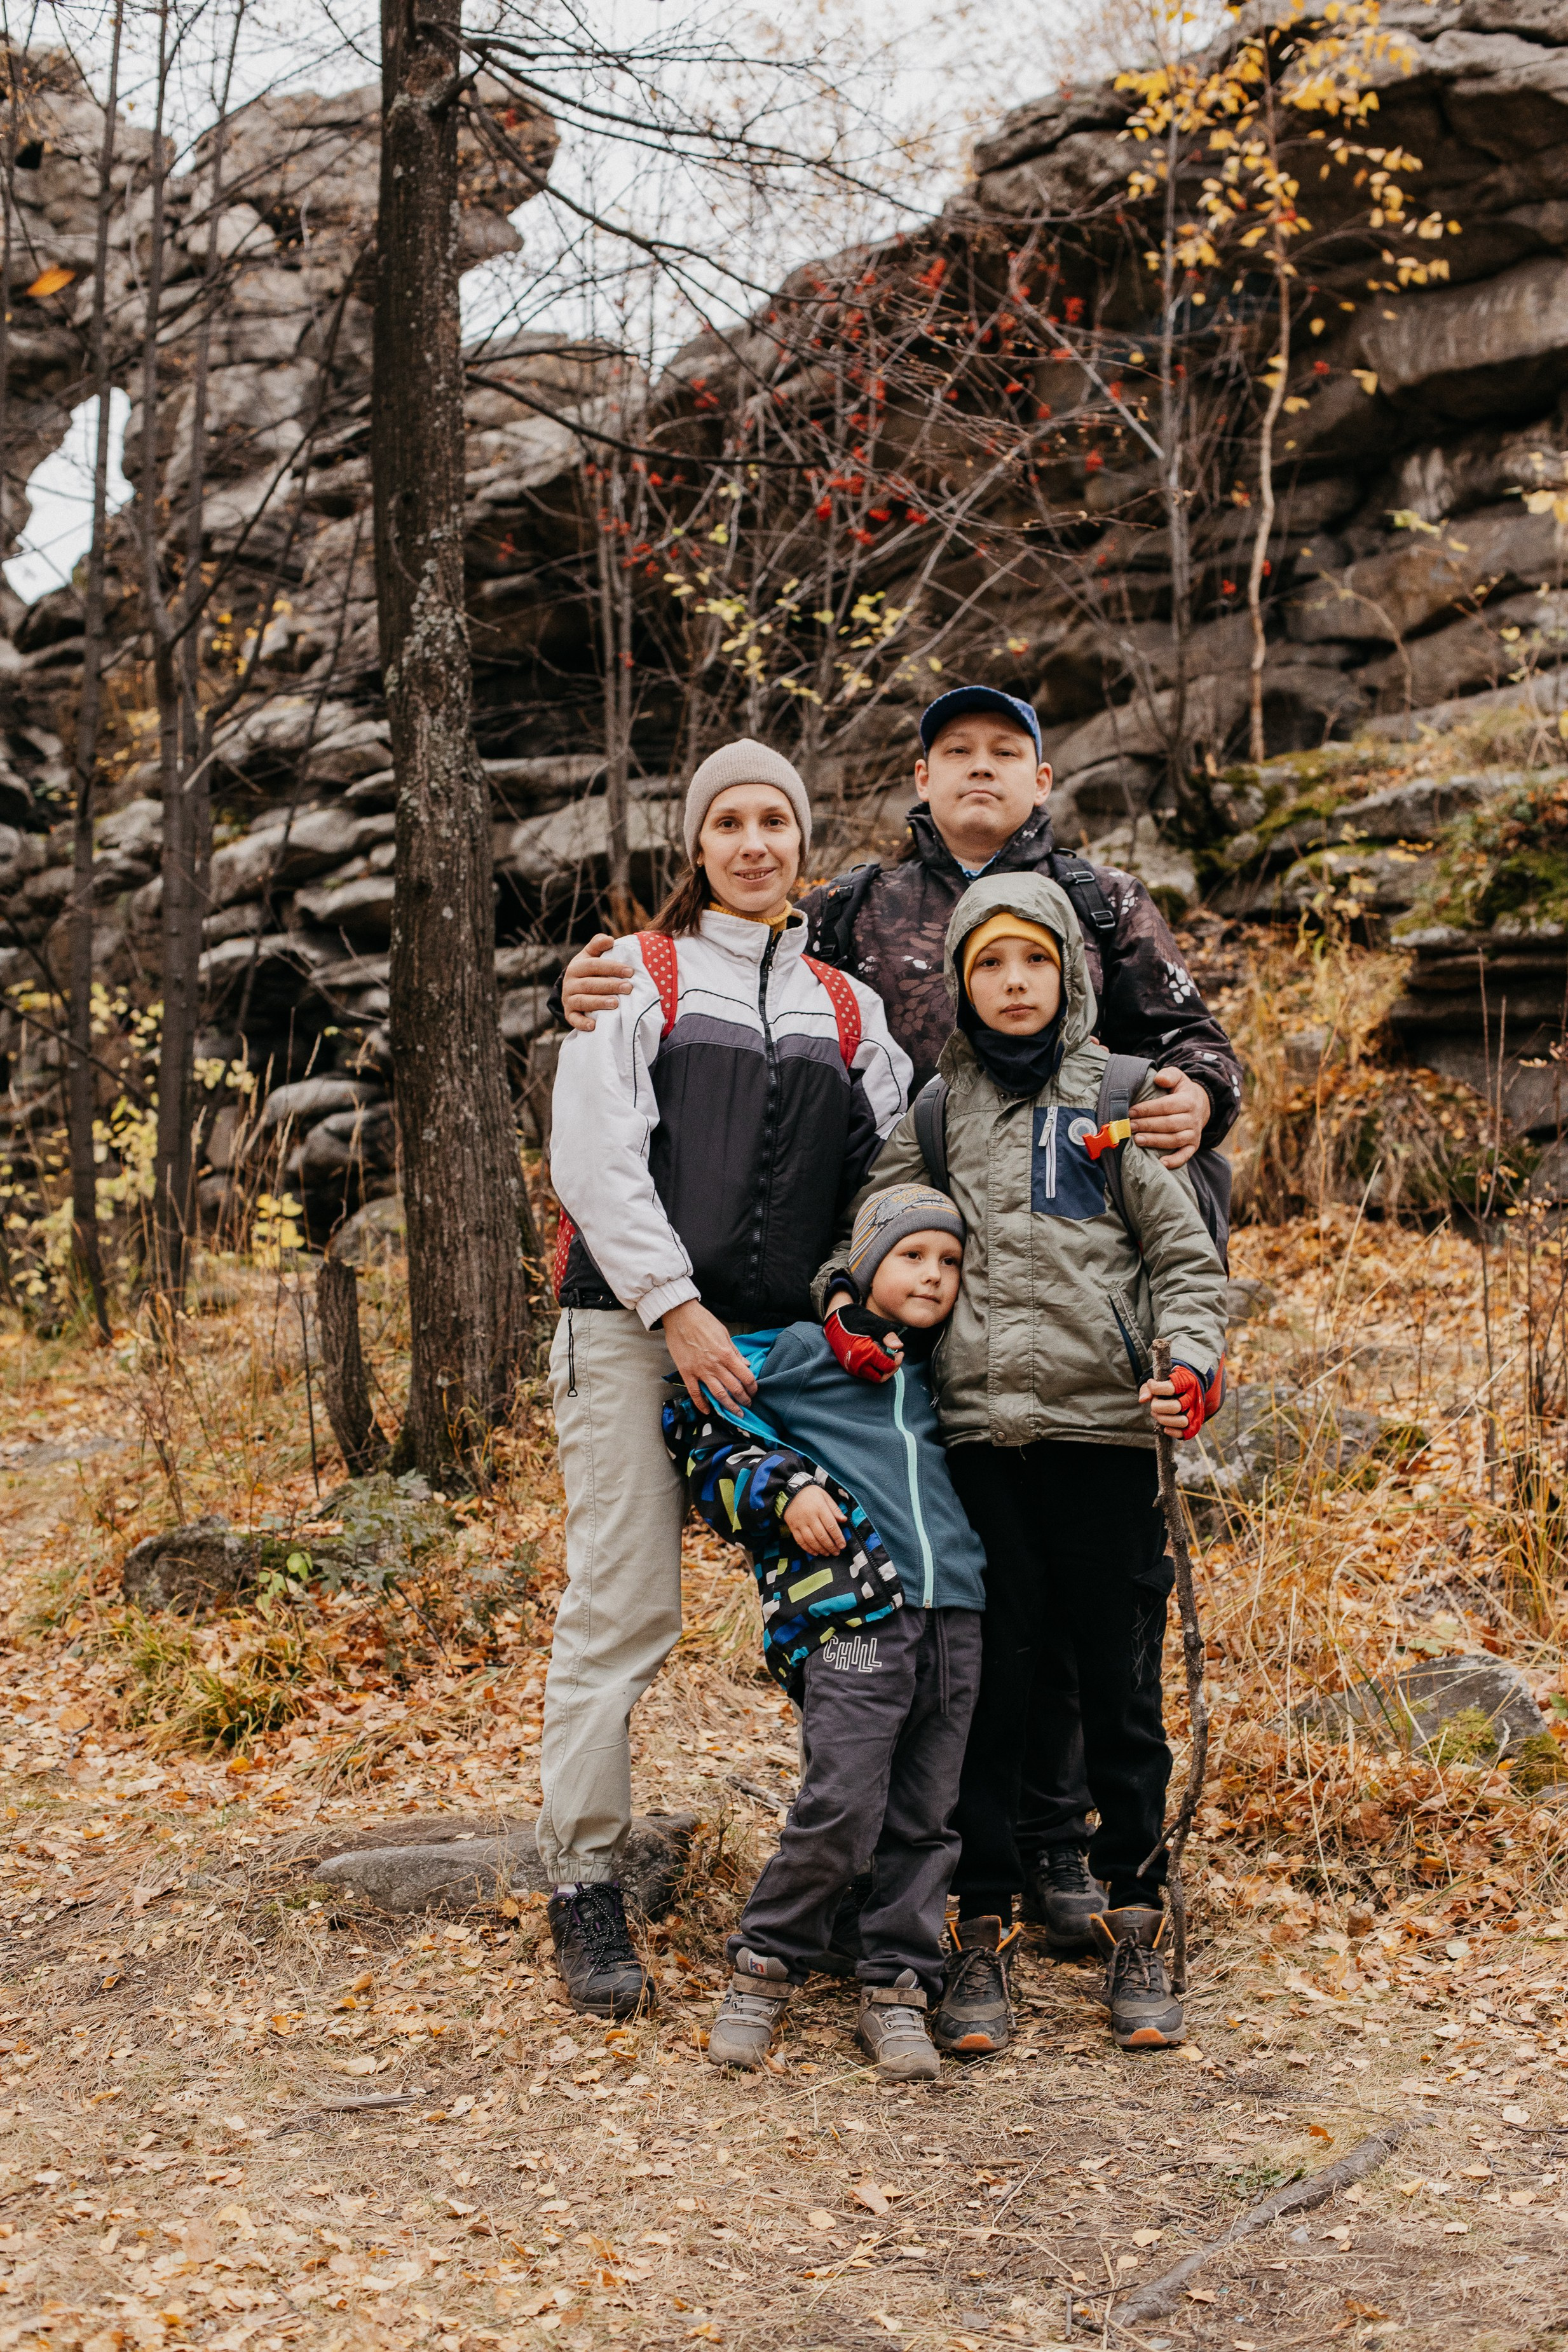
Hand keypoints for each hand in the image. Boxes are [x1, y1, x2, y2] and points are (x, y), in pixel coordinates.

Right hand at [562, 933, 635, 1031]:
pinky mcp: (569, 1014)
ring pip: (583, 1001)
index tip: (630, 971)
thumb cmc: (588, 970)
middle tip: (628, 988)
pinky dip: (582, 1023)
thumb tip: (610, 940)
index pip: (594, 965)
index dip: (612, 967)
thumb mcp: (590, 955)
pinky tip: (594, 1025)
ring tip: (615, 1003)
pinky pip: (574, 1020)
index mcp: (577, 967)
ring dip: (599, 1002)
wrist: (571, 988)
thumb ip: (598, 944)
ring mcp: (569, 999)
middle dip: (610, 985)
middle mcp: (570, 983)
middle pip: (590, 984)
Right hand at [662, 1299, 756, 1415]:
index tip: (754, 1392)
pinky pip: (695, 1393)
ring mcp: (700, 1371)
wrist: (680, 1316)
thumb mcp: (724, 1334)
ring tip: (735, 1413)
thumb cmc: (703, 1321)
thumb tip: (746, 1364)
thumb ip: (736, 1352)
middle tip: (748, 1406)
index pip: (746, 1376)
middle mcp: (715, 1365)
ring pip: (718, 1395)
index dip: (753, 1387)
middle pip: (734, 1389)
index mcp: (726, 1354)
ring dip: (729, 1406)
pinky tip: (708, 1410)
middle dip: (744, 1400)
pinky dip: (702, 1404)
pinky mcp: (686, 1373)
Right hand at [783, 1485, 846, 1555]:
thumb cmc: (810, 1493)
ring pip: (811, 1540)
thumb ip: (834, 1508)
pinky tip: (815, 1552)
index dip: (838, 1537)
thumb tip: (844, 1520)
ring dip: (820, 1549)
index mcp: (820, 1508)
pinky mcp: (792, 1527)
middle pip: (822, 1536)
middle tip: (836, 1552)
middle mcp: (810, 1517)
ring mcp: (800, 1523)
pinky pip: (800, 1541)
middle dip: (830, 1546)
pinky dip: (808, 1549)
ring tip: (827, 1553)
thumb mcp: (825, 1496)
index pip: (831, 1526)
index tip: (843, 1545)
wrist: (789, 1492)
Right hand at [825, 1302, 903, 1383]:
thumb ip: (888, 1337)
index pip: (887, 1367)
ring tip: (886, 1357)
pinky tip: (877, 1357)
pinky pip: (864, 1373)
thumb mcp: (875, 1324)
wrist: (835, 1319)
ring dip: (882, 1370)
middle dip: (890, 1370)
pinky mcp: (848, 1366)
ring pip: (872, 1377)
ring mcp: (851, 1366)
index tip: (900, 1352)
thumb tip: (899, 1346)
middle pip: (880, 1377)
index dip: (897, 1361)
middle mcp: (857, 1363)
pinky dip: (873, 1369)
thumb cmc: (856, 1319)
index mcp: (865, 1353)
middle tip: (895, 1358)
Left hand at [1128, 1067, 1208, 1169]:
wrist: (1201, 1104)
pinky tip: (1161, 1163)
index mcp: (1189, 1100)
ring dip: (1155, 1141)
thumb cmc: (1182, 1091)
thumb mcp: (1178, 1077)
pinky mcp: (1193, 1145)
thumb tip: (1159, 1079)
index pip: (1167, 1106)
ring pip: (1174, 1140)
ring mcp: (1194, 1134)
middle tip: (1129, 1126)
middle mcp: (1193, 1119)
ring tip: (1137, 1140)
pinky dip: (1174, 1161)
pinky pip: (1185, 1155)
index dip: (1148, 1109)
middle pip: (1169, 1124)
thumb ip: (1169, 1075)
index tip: (1131, 1111)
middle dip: (1147, 1125)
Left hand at [1140, 1366, 1205, 1440]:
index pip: (1171, 1388)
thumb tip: (1142, 1400)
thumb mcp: (1159, 1379)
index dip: (1156, 1388)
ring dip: (1165, 1420)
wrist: (1189, 1386)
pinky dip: (1174, 1432)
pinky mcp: (1195, 1422)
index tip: (1151, 1384)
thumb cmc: (1170, 1383)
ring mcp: (1195, 1411)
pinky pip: (1187, 1432)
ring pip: (1182, 1421)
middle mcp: (1193, 1397)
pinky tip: (1165, 1428)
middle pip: (1175, 1407)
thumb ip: (1148, 1388)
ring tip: (1156, 1414)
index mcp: (1187, 1382)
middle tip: (1154, 1403)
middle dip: (1158, 1407)